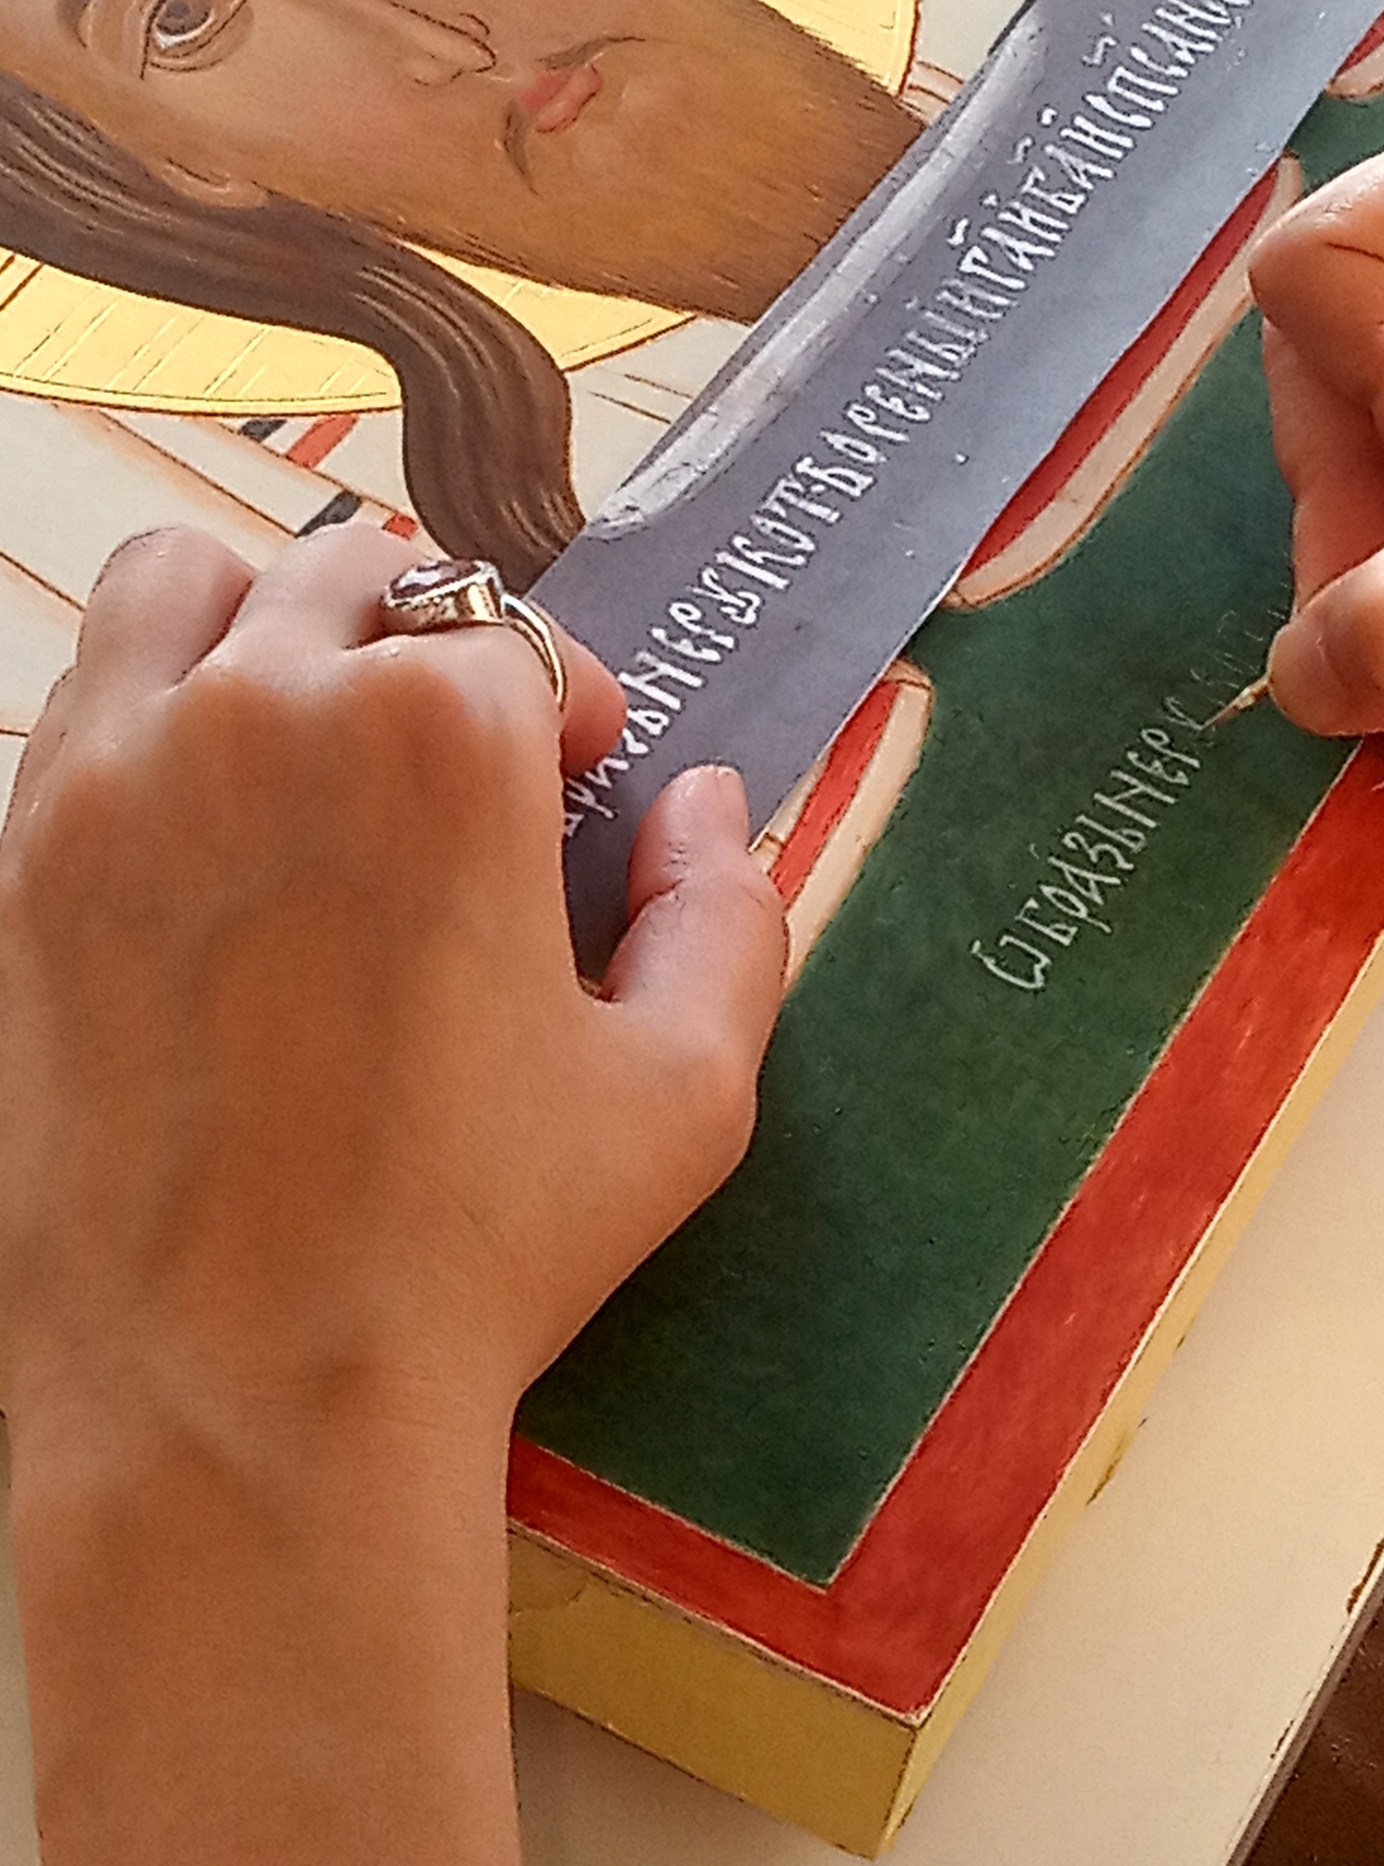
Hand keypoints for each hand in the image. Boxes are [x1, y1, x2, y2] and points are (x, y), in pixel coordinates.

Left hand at [0, 522, 784, 1865]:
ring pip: (197, 583)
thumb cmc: (480, 1245)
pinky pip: (87, 686)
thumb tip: (701, 805)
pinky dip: (156, 700)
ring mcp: (119, 764)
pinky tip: (205, 819)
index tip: (570, 784)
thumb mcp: (683, 1093)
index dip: (562, 710)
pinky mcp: (22, 846)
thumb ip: (727, 914)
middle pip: (365, 581)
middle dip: (435, 649)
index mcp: (446, 738)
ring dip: (274, 625)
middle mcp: (269, 703)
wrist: (229, 1388)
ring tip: (313, 738)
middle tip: (459, 770)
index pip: (515, 638)